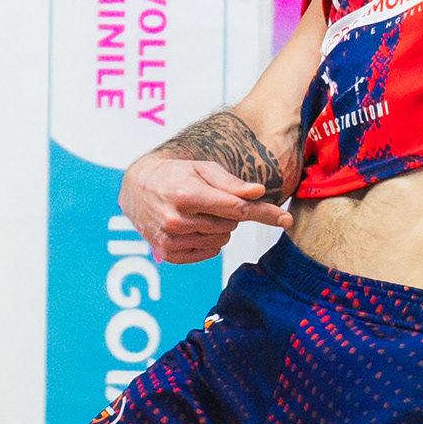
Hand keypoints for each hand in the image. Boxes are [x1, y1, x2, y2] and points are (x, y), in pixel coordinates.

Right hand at [120, 145, 278, 264]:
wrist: (136, 189)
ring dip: (217, 226)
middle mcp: (177, 220)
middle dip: (228, 212)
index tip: (286, 219)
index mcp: (187, 195)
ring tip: (196, 211)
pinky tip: (191, 226)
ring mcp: (171, 240)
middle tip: (209, 200)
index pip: (236, 208)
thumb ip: (230, 183)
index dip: (264, 213)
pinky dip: (207, 240)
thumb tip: (257, 193)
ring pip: (221, 239)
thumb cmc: (174, 175)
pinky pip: (208, 251)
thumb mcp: (200, 169)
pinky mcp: (169, 254)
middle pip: (230, 224)